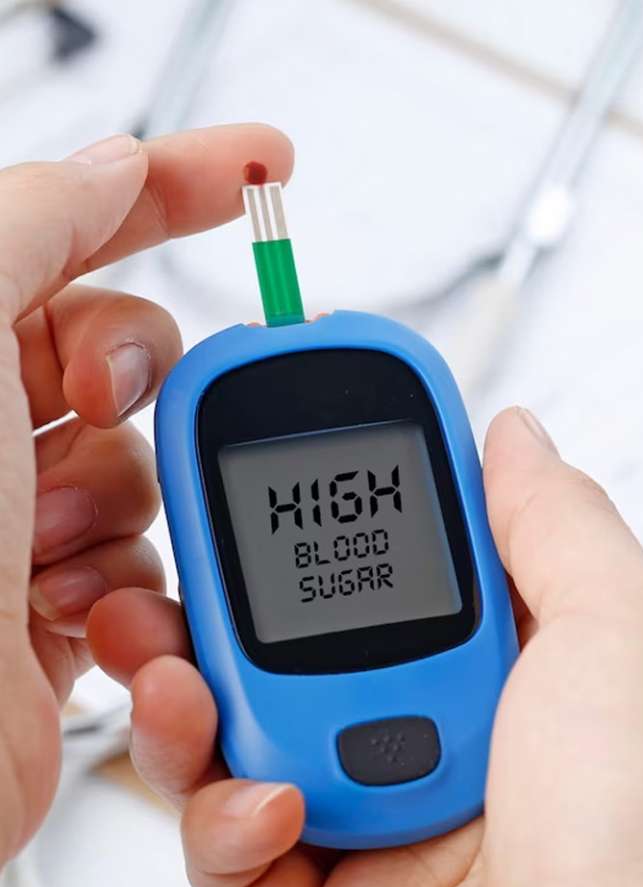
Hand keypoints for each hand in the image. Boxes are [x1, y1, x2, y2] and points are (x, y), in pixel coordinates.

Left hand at [0, 124, 292, 867]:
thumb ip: (30, 225)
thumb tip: (115, 167)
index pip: (78, 227)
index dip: (177, 185)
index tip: (263, 168)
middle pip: (129, 352)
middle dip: (133, 381)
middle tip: (96, 400)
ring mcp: (27, 513)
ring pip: (149, 464)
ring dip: (116, 506)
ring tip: (43, 552)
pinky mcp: (62, 598)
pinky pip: (150, 556)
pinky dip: (124, 582)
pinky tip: (62, 612)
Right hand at [90, 406, 642, 886]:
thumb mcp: (624, 638)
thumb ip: (554, 523)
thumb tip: (511, 437)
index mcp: (496, 661)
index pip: (390, 557)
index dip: (329, 502)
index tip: (273, 454)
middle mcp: (426, 728)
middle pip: (288, 640)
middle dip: (214, 600)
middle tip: (174, 563)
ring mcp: (366, 810)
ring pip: (233, 733)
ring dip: (184, 700)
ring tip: (172, 677)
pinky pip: (228, 842)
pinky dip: (223, 819)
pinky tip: (265, 807)